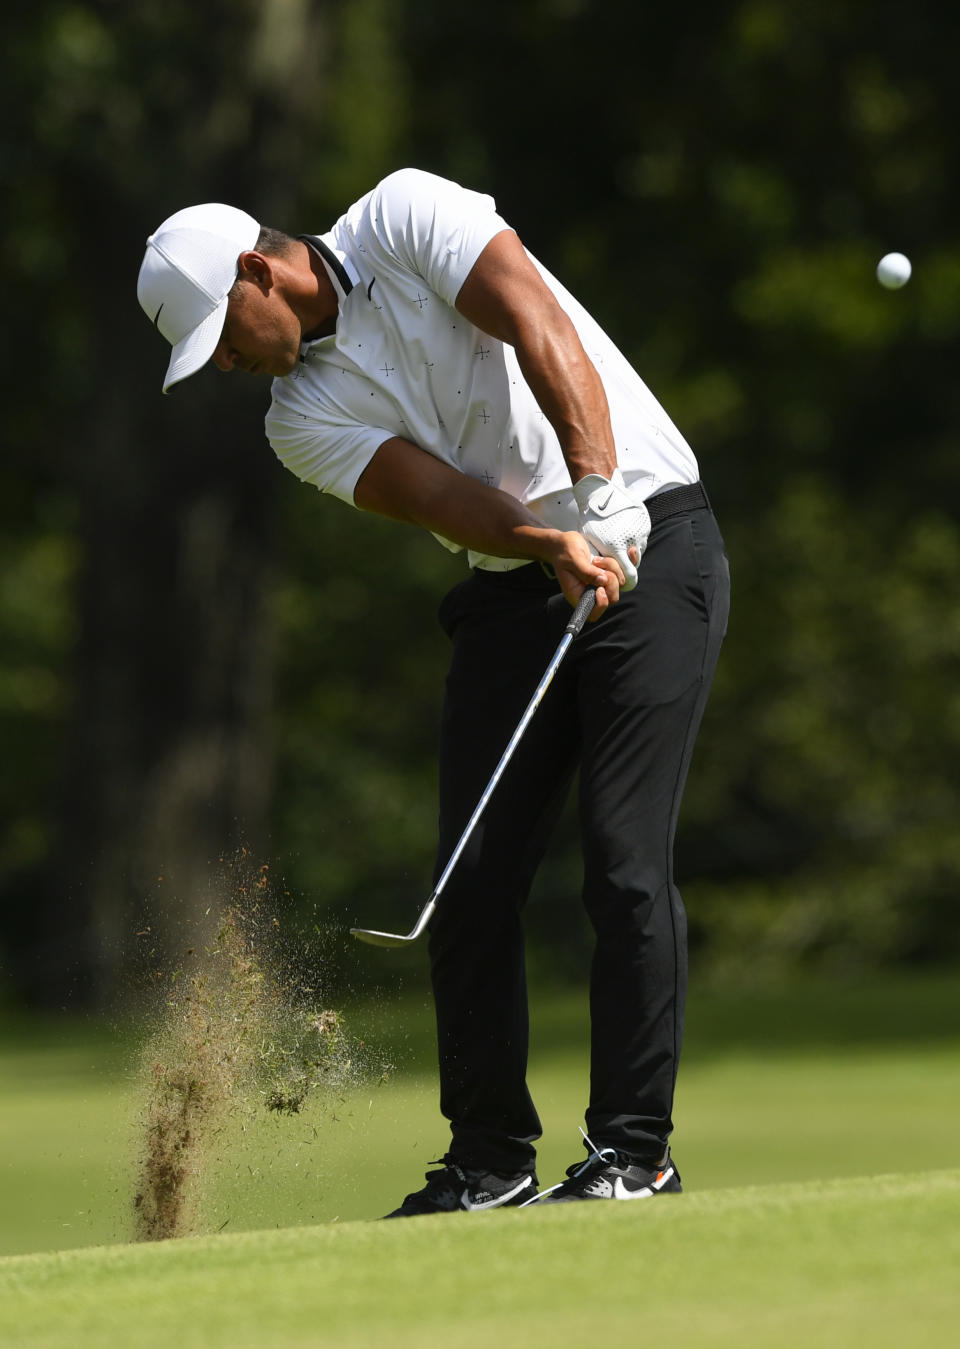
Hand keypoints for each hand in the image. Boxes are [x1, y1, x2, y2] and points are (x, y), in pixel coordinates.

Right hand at [549, 531, 625, 620]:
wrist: (567, 542)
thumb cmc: (564, 551)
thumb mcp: (572, 559)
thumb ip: (586, 571)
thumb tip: (602, 580)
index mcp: (579, 595)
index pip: (593, 613)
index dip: (601, 604)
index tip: (600, 588)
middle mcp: (592, 592)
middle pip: (612, 597)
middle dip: (610, 581)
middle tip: (598, 565)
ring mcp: (603, 583)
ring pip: (620, 583)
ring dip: (614, 568)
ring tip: (598, 558)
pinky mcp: (611, 573)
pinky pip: (627, 571)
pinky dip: (631, 561)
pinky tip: (630, 551)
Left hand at [572, 469, 648, 590]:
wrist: (602, 494)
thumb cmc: (592, 519)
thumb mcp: (590, 541)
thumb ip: (599, 559)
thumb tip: (603, 573)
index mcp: (616, 548)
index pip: (628, 574)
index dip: (625, 578)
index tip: (620, 576)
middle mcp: (631, 542)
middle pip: (635, 564)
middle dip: (627, 564)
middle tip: (617, 556)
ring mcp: (640, 533)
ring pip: (639, 551)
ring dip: (630, 550)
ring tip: (619, 539)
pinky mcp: (644, 525)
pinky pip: (642, 538)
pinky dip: (634, 538)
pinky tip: (624, 531)